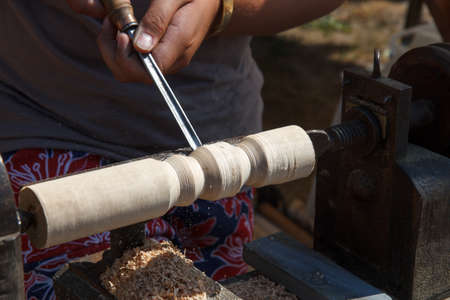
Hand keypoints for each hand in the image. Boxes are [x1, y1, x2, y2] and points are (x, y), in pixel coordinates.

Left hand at [67, 0, 219, 83]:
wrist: (210, 2)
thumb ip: (157, 20)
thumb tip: (139, 48)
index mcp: (178, 47)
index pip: (146, 71)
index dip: (126, 56)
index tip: (121, 32)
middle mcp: (171, 60)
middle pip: (132, 75)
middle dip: (113, 52)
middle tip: (112, 24)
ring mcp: (165, 61)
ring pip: (128, 72)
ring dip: (112, 50)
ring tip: (113, 24)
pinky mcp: (159, 57)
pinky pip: (133, 63)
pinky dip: (118, 48)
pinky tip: (120, 29)